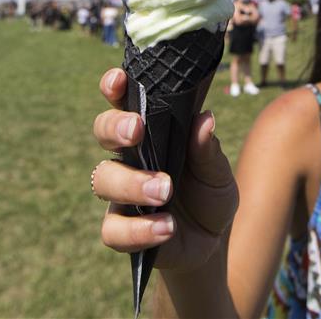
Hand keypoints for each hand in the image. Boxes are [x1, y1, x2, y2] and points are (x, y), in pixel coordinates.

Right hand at [92, 69, 237, 271]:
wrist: (212, 240)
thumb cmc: (209, 193)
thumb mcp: (218, 172)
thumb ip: (207, 150)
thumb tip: (204, 119)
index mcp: (151, 134)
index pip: (126, 103)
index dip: (115, 88)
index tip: (118, 79)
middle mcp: (130, 158)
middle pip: (103, 132)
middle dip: (114, 127)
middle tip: (136, 130)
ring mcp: (120, 193)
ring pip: (103, 179)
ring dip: (132, 183)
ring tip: (165, 192)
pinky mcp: (121, 229)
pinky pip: (113, 230)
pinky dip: (140, 229)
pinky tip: (166, 227)